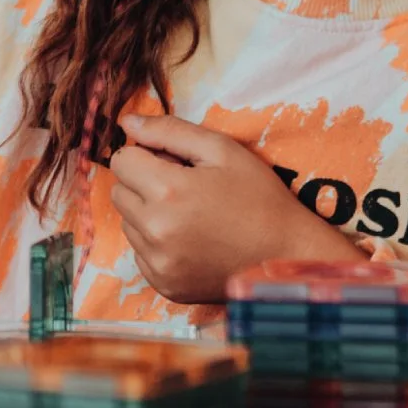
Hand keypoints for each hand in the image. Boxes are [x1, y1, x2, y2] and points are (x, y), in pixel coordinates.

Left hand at [109, 113, 364, 303]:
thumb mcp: (221, 150)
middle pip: (119, 191)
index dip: (146, 156)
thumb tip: (126, 123)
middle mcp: (155, 231)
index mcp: (168, 192)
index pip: (121, 161)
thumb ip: (169, 131)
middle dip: (143, 183)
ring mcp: (158, 263)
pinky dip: (156, 244)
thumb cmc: (260, 198)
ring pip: (127, 222)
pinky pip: (140, 252)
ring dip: (148, 213)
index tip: (173, 163)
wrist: (288, 259)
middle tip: (184, 188)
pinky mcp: (163, 284)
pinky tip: (191, 240)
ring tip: (190, 215)